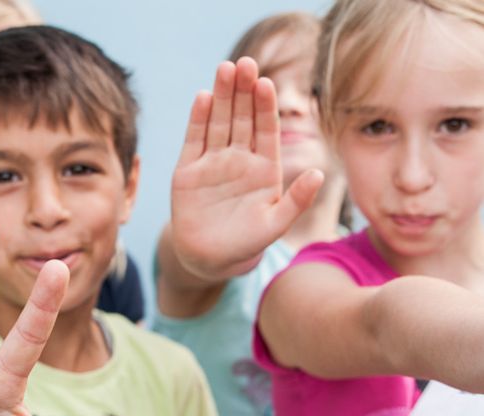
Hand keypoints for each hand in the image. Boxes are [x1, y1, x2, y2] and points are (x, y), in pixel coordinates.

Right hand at [170, 57, 323, 280]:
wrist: (209, 259)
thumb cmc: (246, 243)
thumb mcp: (275, 224)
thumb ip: (297, 201)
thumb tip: (319, 173)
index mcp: (264, 167)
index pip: (267, 130)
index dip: (266, 107)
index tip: (267, 84)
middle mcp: (239, 158)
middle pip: (242, 118)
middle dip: (244, 91)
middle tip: (246, 63)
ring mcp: (213, 162)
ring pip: (219, 122)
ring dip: (222, 95)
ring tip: (225, 68)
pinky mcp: (188, 170)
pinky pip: (194, 139)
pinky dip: (198, 119)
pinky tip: (204, 97)